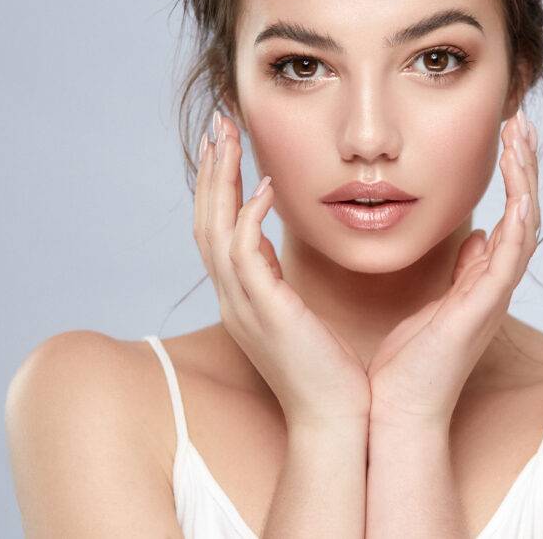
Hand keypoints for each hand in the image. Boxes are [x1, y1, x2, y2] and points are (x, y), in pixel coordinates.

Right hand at [194, 112, 371, 428]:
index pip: (217, 229)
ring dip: (220, 181)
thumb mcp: (298, 314)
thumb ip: (279, 279)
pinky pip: (245, 257)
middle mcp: (233, 298)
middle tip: (217, 123)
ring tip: (227, 137)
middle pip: (205, 221)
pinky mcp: (265, 313)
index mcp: (242, 296)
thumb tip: (273, 245)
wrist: (336, 418)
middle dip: (210, 170)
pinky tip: (264, 187)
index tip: (225, 144)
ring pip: (215, 230)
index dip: (217, 185)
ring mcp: (243, 306)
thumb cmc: (329, 369)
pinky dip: (249, 218)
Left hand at [366, 112, 540, 428]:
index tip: (504, 135)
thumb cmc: (407, 362)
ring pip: (525, 224)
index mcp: (481, 282)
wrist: (396, 407)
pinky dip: (518, 215)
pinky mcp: (485, 306)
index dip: (510, 176)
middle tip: (520, 119)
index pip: (506, 217)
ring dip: (525, 178)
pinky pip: (512, 252)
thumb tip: (478, 236)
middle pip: (523, 212)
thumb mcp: (434, 304)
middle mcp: (495, 285)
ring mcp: (494, 295)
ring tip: (520, 134)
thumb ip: (461, 271)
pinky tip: (517, 182)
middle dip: (523, 164)